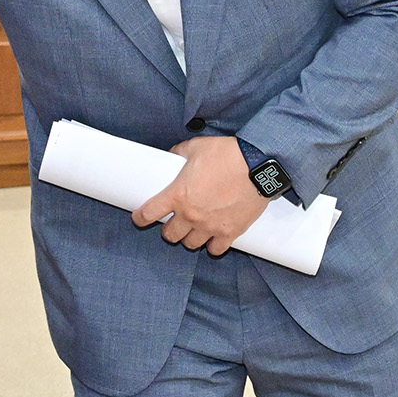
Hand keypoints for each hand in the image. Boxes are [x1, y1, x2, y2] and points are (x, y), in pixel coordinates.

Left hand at [132, 136, 270, 255]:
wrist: (258, 166)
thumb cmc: (227, 155)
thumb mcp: (196, 147)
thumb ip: (179, 153)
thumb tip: (173, 155)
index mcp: (178, 195)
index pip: (149, 213)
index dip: (141, 218)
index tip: (139, 218)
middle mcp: (191, 215)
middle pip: (170, 235)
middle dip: (169, 229)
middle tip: (173, 222)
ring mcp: (210, 226)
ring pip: (191, 244)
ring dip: (189, 238)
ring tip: (193, 230)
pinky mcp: (230, 232)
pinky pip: (216, 249)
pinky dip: (212, 246)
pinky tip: (212, 240)